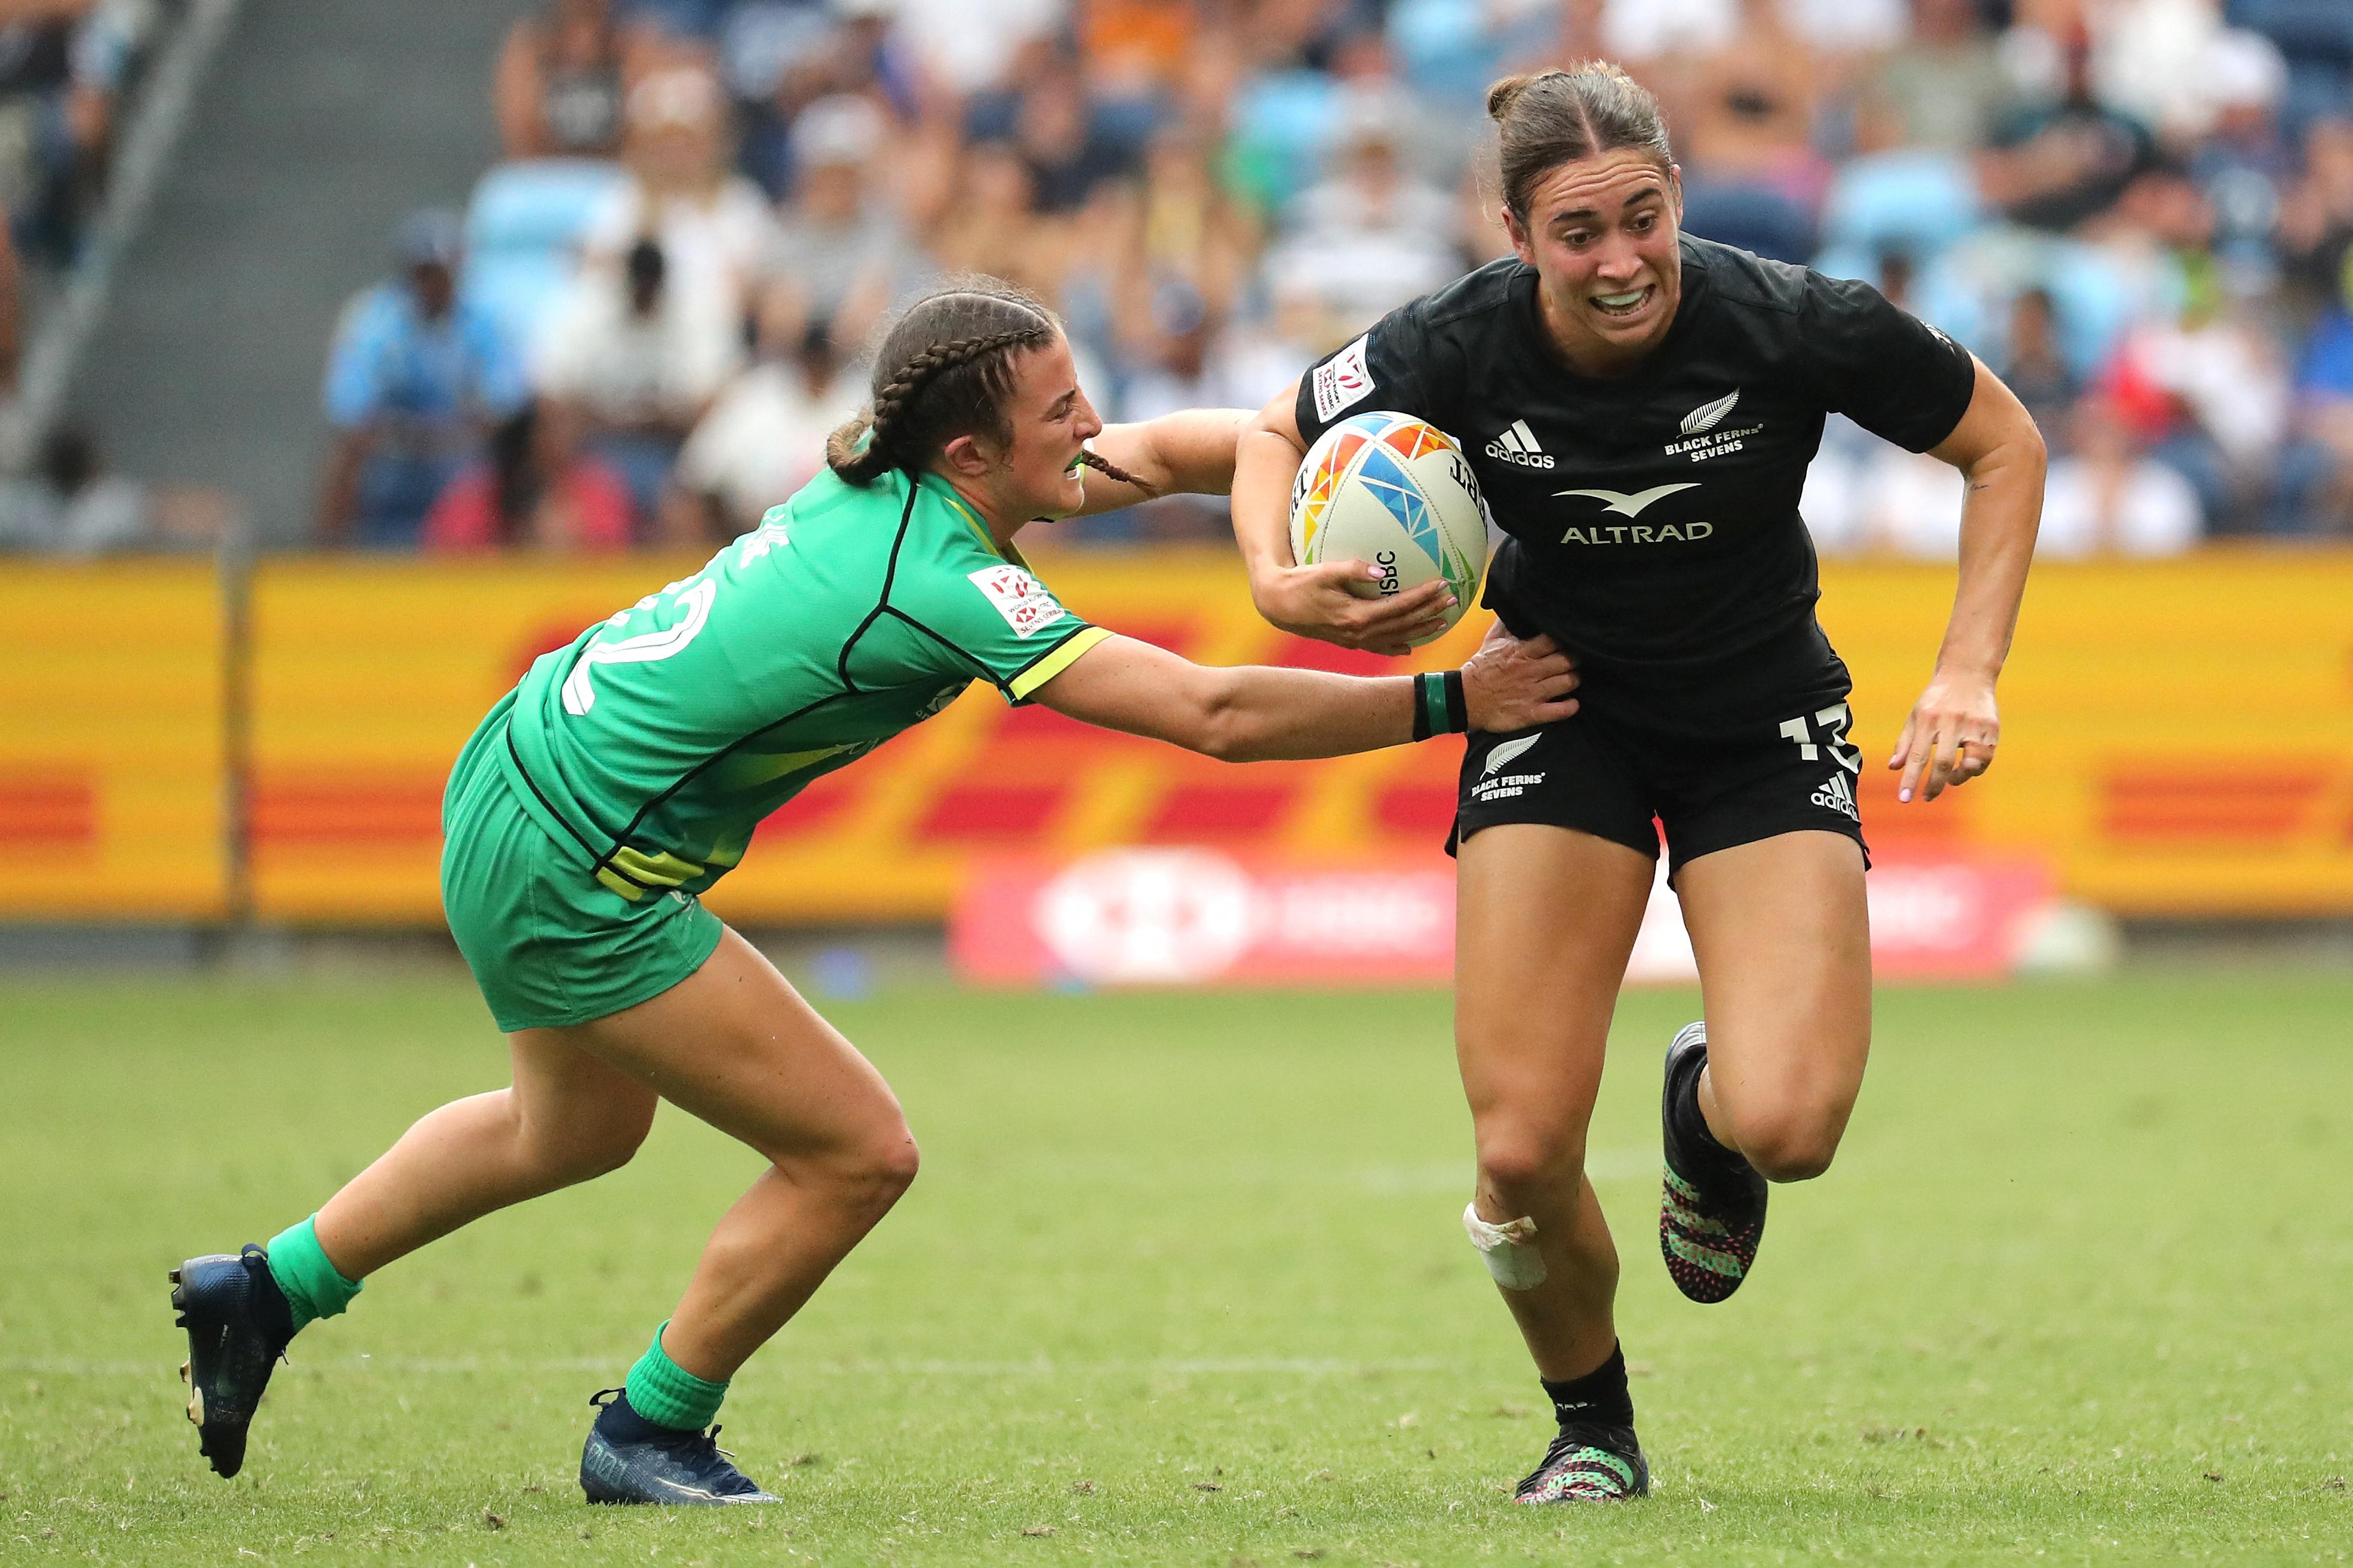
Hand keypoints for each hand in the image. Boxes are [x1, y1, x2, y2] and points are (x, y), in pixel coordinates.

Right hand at [1251, 559, 1454, 655]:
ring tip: (1442, 623)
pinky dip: (1396, 646)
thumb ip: (1352, 570)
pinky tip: (1408, 646)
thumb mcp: (1323, 571)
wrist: (1278, 605)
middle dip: (1429, 613)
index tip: (1441, 585)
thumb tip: (1381, 572)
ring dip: (1420, 630)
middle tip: (1452, 601)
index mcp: (1355, 616)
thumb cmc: (1299, 583)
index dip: (1422, 597)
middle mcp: (1358, 633)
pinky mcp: (1347, 641)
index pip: (1398, 607)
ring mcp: (1353, 640)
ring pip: (1395, 638)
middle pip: (1402, 624)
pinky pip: (1378, 646)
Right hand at [1460, 631, 1579, 733]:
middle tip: (1573, 662)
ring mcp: (1532, 692)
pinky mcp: (1531, 713)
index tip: (1568, 641)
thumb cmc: (1479, 670)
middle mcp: (1530, 670)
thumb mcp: (1490, 641)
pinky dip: (1570, 706)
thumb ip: (1505, 624)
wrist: (1462, 698)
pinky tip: (1571, 703)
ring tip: (1571, 680)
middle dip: (1575, 660)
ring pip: (1568, 682)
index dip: (1566, 639)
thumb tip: (1512, 607)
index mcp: (1522, 651)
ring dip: (1574, 680)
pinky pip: (1561, 710)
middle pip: (1567, 660)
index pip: (1554, 639)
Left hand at [1889, 669, 1998, 801]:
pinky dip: (1976, 769)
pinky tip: (1967, 768)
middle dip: (1934, 785)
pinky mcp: (1991, 727)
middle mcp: (1951, 722)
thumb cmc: (1936, 700)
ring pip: (1970, 763)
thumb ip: (1904, 742)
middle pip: (1943, 763)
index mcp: (1927, 719)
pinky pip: (1985, 757)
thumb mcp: (1915, 716)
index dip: (1910, 779)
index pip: (1916, 755)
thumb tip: (1893, 767)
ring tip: (1950, 780)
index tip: (1904, 799)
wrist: (1967, 674)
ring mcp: (1974, 725)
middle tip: (1926, 797)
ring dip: (1959, 778)